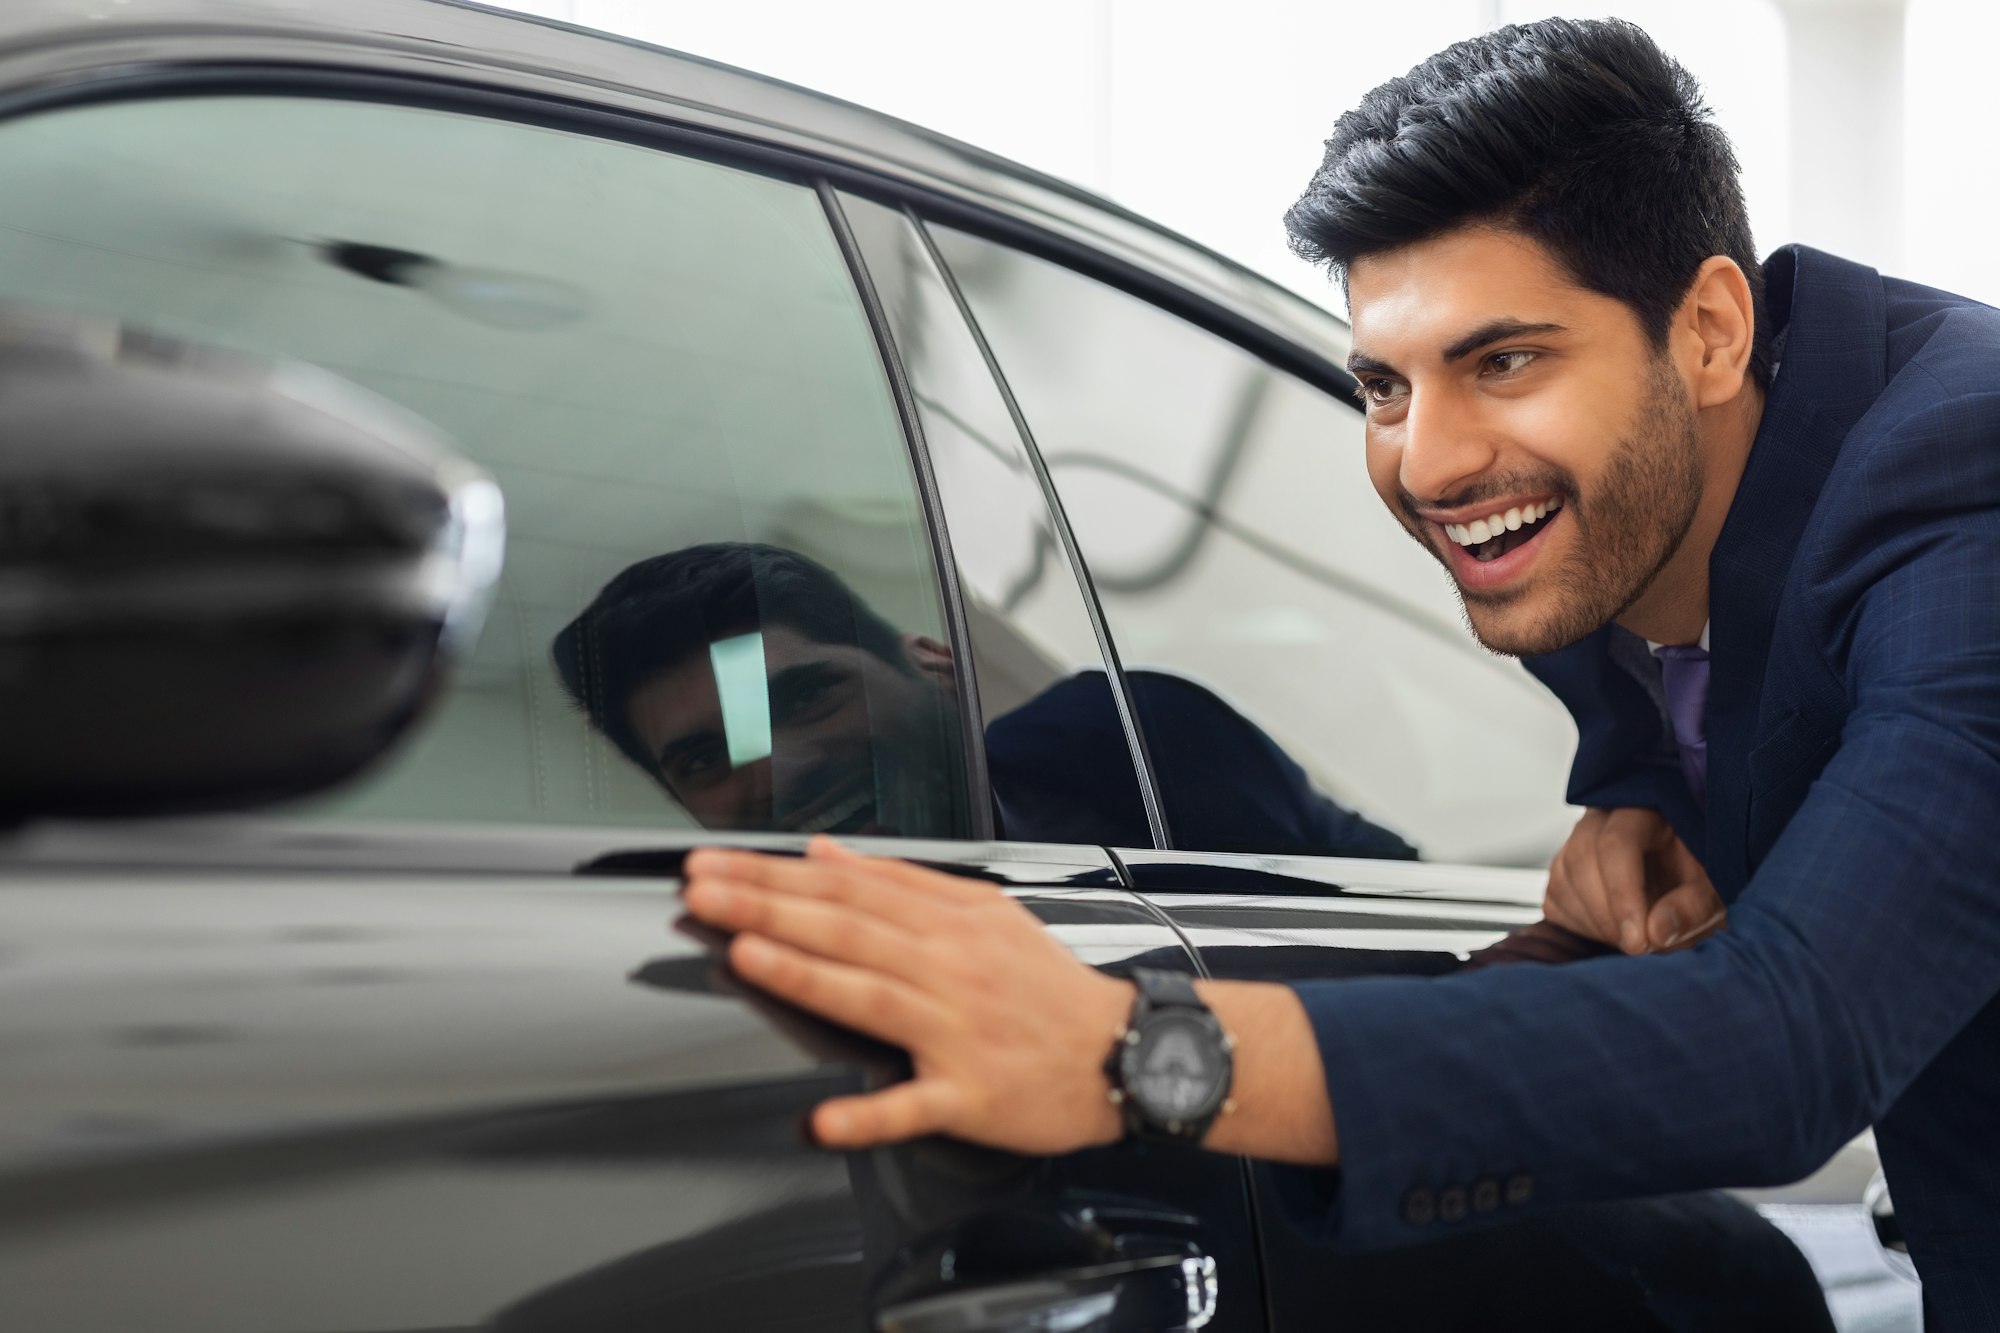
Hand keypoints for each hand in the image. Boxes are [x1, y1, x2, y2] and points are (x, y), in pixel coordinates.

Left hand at [679, 837, 1132, 1153]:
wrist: (1124, 1050)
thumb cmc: (1049, 987)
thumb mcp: (984, 913)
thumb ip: (904, 882)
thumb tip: (827, 854)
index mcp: (948, 923)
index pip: (847, 886)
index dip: (775, 874)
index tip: (718, 865)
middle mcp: (948, 969)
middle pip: (846, 929)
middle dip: (767, 907)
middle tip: (703, 891)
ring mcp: (956, 1032)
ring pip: (870, 996)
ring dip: (804, 974)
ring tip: (744, 954)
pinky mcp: (968, 1095)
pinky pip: (914, 1105)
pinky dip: (869, 1113)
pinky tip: (824, 1118)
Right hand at [1544, 807, 1724, 954]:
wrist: (1684, 884)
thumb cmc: (1701, 879)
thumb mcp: (1714, 891)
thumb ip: (1693, 908)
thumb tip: (1657, 932)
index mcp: (1645, 813)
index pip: (1617, 843)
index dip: (1623, 894)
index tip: (1639, 940)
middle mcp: (1602, 820)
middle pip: (1582, 860)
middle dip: (1609, 914)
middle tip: (1641, 947)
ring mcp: (1575, 844)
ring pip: (1564, 881)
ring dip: (1597, 924)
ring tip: (1636, 939)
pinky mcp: (1561, 872)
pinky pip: (1555, 900)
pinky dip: (1582, 927)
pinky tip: (1614, 933)